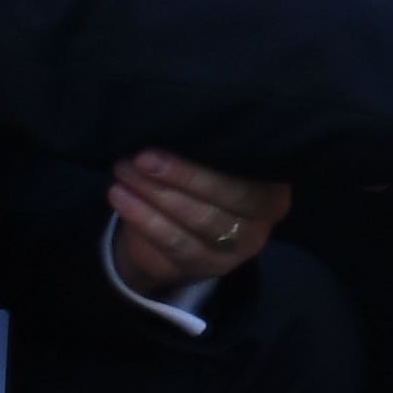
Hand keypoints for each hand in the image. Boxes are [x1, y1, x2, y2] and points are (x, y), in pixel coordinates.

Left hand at [103, 151, 287, 301]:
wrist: (190, 229)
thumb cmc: (206, 181)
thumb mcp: (221, 164)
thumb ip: (212, 151)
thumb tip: (180, 123)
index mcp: (272, 196)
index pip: (243, 187)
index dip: (199, 172)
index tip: (161, 149)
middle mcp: (259, 229)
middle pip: (215, 208)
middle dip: (176, 180)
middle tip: (140, 158)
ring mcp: (231, 255)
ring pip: (190, 227)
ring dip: (151, 199)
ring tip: (123, 174)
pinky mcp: (201, 269)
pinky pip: (171, 245)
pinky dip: (142, 219)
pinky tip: (120, 197)